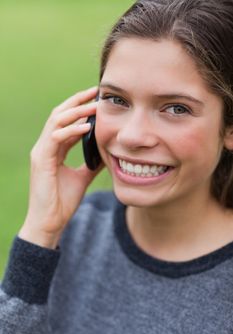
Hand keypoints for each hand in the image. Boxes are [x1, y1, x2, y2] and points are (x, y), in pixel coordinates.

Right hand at [19, 86, 102, 248]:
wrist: (49, 222)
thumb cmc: (62, 201)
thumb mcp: (82, 177)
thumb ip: (91, 163)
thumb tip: (107, 153)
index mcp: (54, 149)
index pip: (66, 122)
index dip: (80, 109)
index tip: (98, 99)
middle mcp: (45, 146)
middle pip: (59, 114)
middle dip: (78, 101)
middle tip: (96, 92)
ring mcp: (41, 152)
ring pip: (56, 121)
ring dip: (76, 111)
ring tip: (94, 105)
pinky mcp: (41, 160)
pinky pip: (56, 138)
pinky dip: (71, 130)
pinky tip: (87, 127)